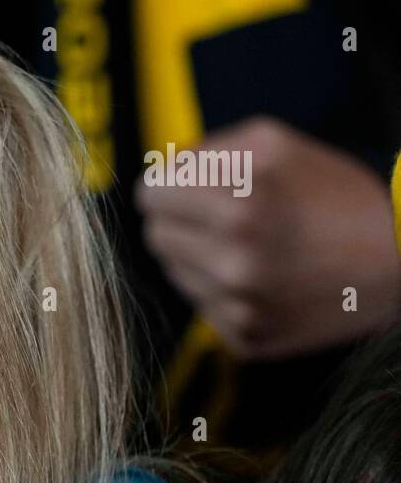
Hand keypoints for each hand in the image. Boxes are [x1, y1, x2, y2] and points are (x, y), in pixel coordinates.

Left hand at [135, 116, 400, 359]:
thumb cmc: (333, 192)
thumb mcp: (273, 144)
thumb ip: (202, 152)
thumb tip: (154, 177)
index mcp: (238, 203)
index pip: (149, 194)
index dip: (167, 186)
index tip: (184, 188)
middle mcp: (235, 260)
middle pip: (155, 234)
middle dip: (180, 220)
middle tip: (221, 217)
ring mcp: (241, 306)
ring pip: (175, 272)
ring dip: (199, 257)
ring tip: (249, 246)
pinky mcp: (248, 338)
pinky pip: (204, 306)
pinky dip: (222, 291)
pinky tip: (262, 279)